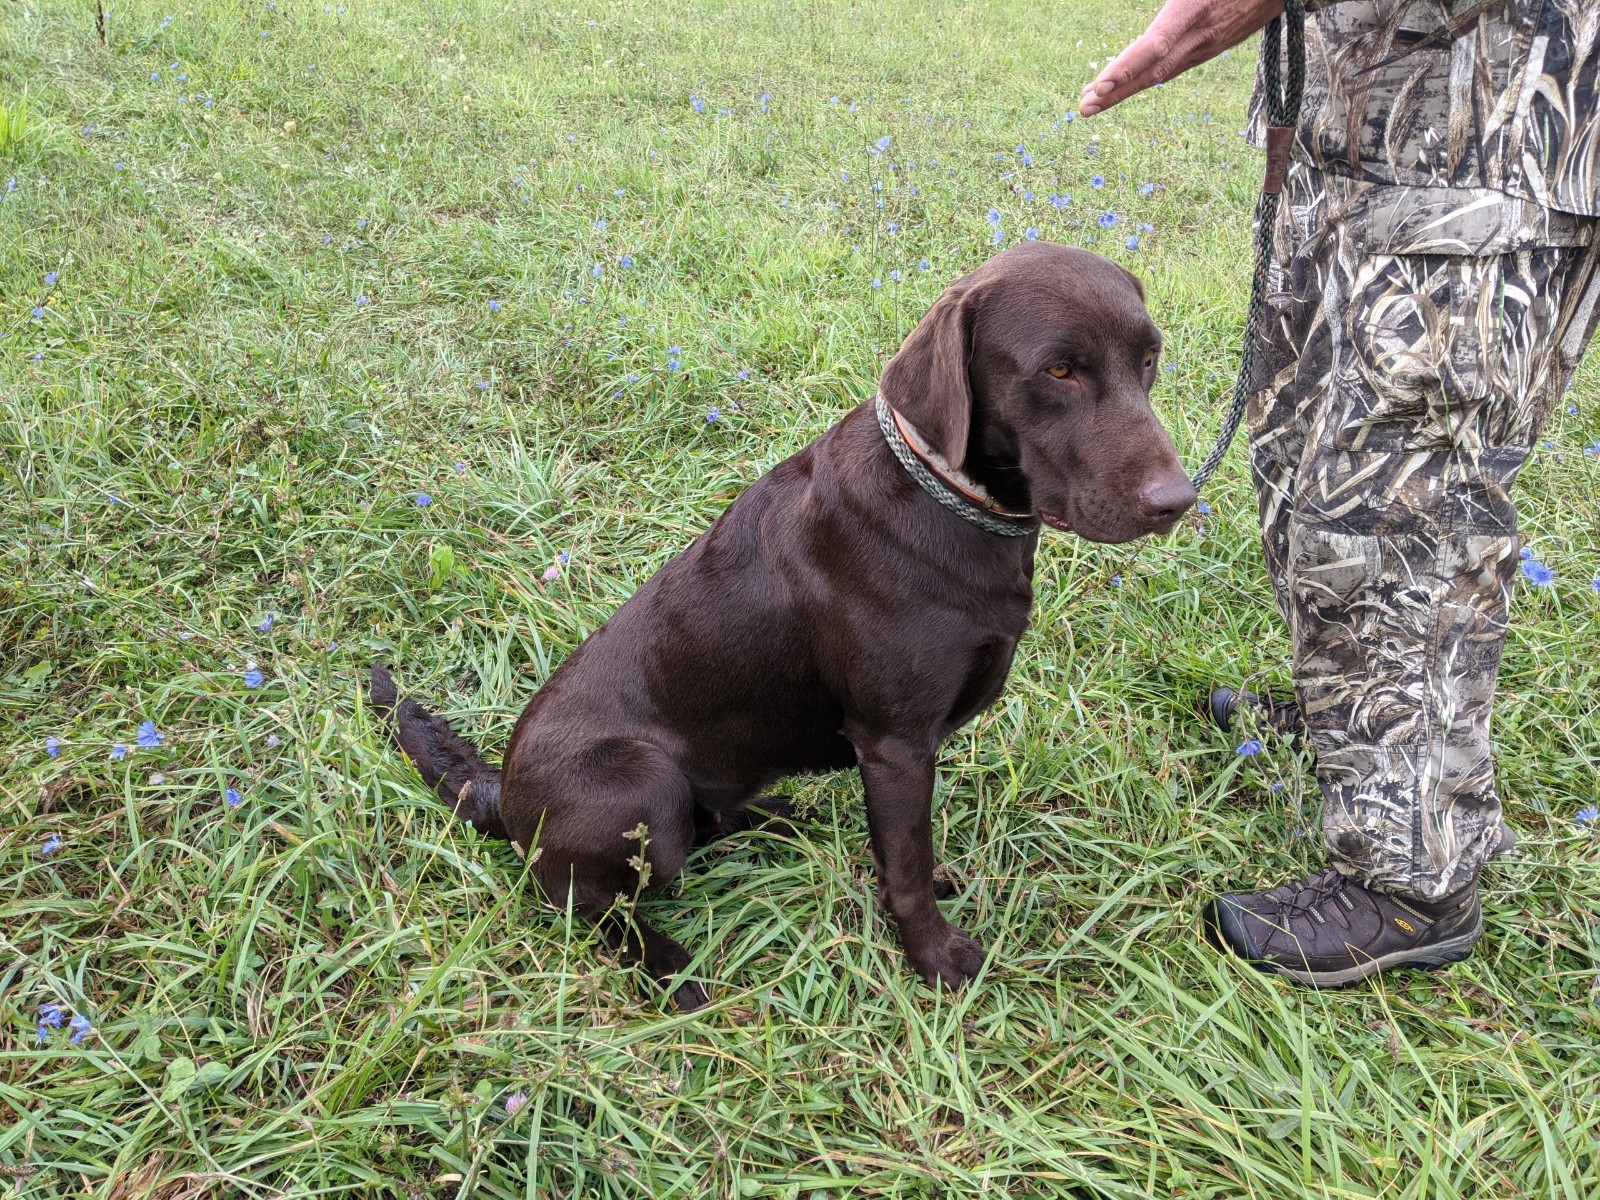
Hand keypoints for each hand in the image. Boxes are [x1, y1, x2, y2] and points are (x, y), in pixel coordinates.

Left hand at [1078, 0, 1284, 116]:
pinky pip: (1173, 66)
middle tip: (1083, 108)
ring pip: (1160, 73)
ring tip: (1093, 101)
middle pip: (1151, 71)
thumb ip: (1178, 1)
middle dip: (1115, 92)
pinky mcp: (1214, 45)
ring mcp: (1208, 44)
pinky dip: (1145, 78)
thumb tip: (1152, 39)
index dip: (1126, 67)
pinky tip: (1126, 84)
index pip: (1154, 46)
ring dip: (1125, 89)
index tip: (1099, 85)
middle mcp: (1201, 35)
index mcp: (1196, 10)